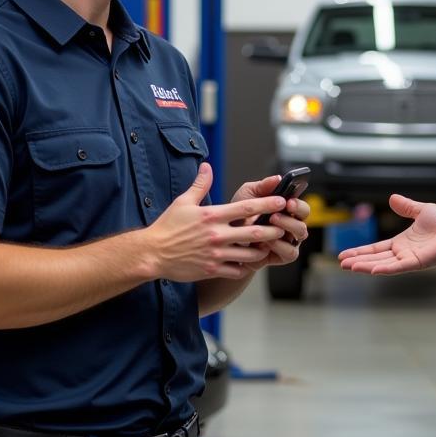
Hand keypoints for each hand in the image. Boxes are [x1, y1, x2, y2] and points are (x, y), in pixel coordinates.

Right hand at [147, 163, 287, 281]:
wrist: (152, 253)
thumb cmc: (167, 226)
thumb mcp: (183, 202)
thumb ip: (200, 185)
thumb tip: (207, 166)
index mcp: (212, 216)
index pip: (246, 208)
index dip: (267, 204)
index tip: (282, 201)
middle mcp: (217, 234)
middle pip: (254, 232)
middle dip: (273, 230)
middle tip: (283, 227)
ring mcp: (216, 253)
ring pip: (249, 254)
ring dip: (262, 250)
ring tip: (268, 246)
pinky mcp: (212, 269)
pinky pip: (237, 270)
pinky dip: (245, 267)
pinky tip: (248, 263)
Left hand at [230, 173, 310, 270]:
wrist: (228, 238)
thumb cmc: (239, 215)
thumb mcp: (247, 195)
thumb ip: (263, 186)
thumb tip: (278, 178)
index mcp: (286, 211)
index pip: (301, 207)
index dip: (298, 204)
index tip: (289, 200)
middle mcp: (291, 226)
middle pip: (304, 219)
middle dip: (295, 214)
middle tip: (279, 211)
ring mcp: (288, 241)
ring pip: (301, 234)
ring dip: (288, 227)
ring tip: (271, 222)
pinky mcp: (282, 256)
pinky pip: (290, 252)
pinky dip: (281, 246)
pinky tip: (267, 240)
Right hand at [337, 194, 435, 274]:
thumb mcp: (421, 211)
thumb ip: (406, 207)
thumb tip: (392, 198)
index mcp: (401, 243)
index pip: (376, 249)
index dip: (360, 252)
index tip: (345, 255)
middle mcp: (402, 253)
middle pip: (375, 258)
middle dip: (358, 261)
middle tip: (341, 264)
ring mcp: (408, 259)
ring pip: (382, 265)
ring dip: (366, 266)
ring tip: (349, 267)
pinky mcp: (417, 262)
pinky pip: (398, 267)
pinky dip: (385, 269)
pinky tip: (372, 271)